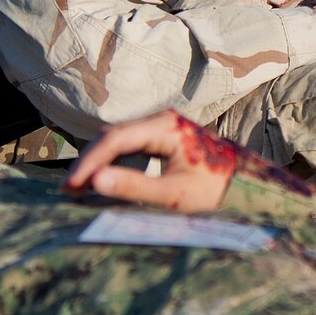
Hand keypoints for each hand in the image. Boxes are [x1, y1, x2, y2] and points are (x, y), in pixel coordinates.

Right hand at [63, 111, 238, 212]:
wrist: (246, 187)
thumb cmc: (215, 191)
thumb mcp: (173, 195)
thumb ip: (134, 188)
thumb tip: (94, 182)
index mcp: (167, 127)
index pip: (116, 139)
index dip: (90, 162)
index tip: (71, 185)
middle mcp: (163, 119)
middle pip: (114, 135)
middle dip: (90, 162)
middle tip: (68, 189)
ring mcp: (163, 125)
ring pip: (119, 138)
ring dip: (98, 161)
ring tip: (78, 187)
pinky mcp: (163, 135)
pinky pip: (129, 143)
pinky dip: (112, 160)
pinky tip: (100, 178)